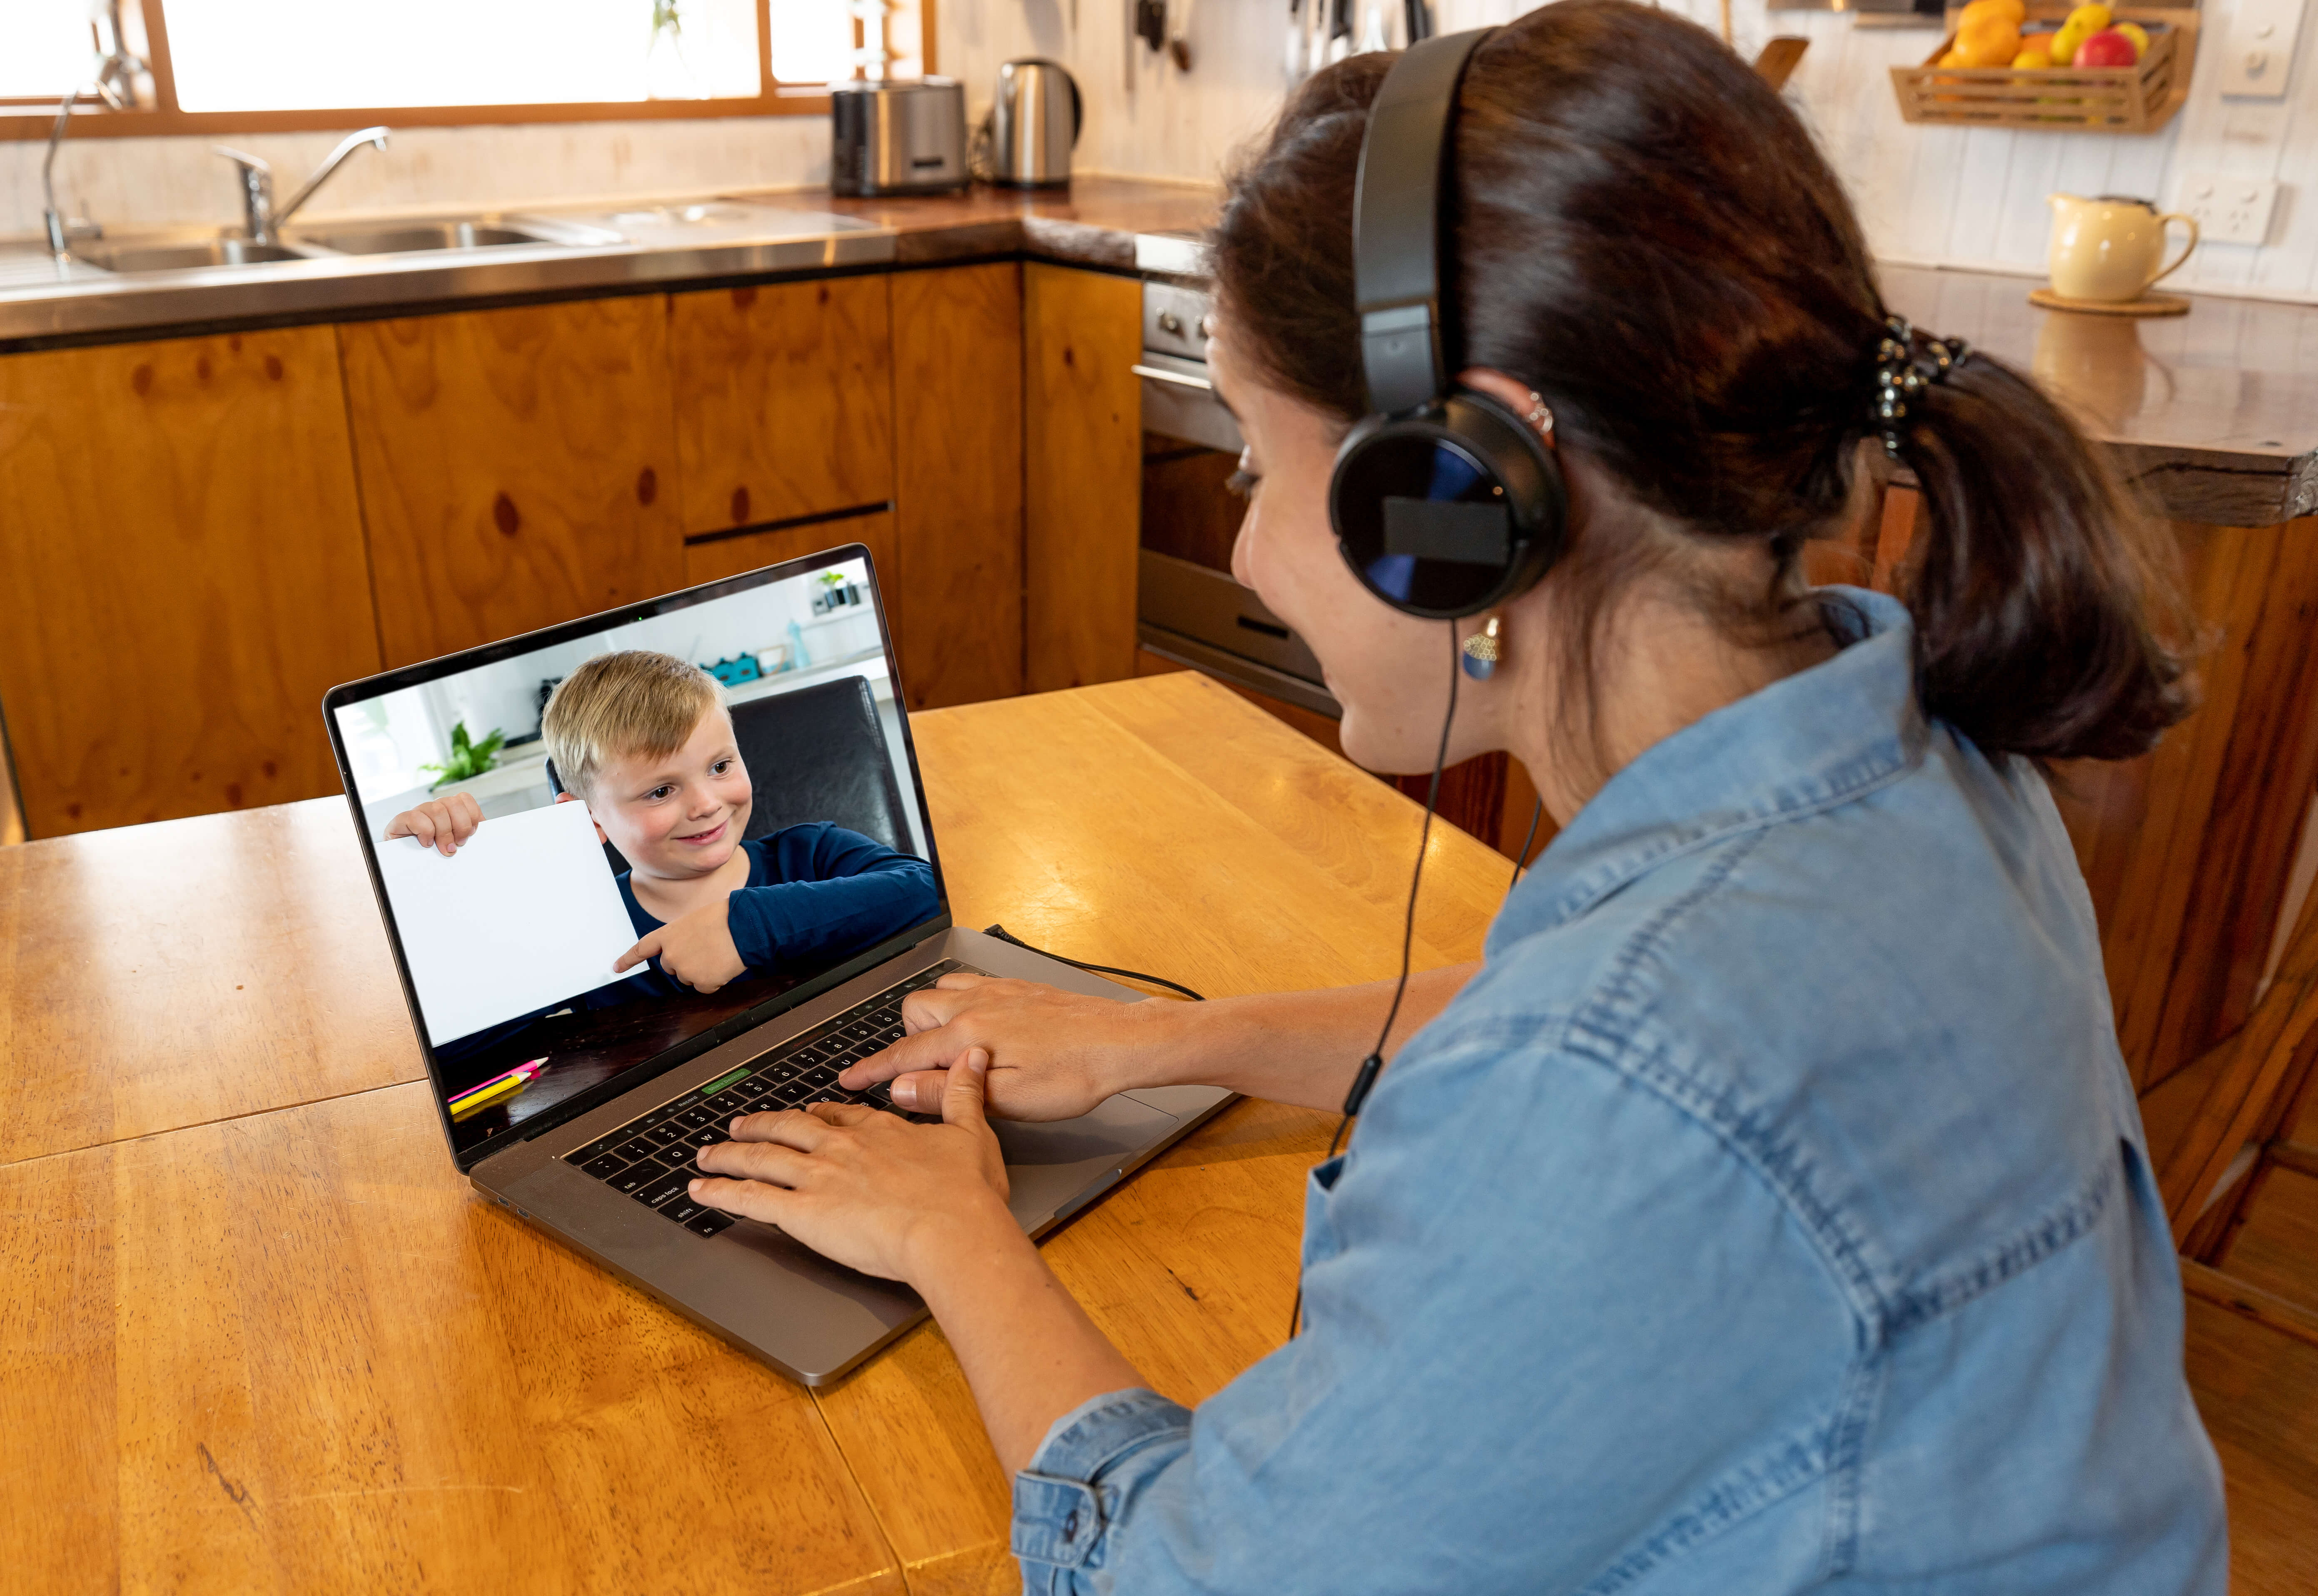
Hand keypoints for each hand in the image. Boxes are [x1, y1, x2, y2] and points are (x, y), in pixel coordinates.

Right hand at [384, 792, 482, 855]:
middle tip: (459, 844)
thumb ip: (466, 836)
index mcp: (447, 810)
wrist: (403, 865)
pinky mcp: (401, 821)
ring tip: (445, 848)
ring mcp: (417, 813)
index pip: (464, 798)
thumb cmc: (433, 856)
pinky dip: (425, 832)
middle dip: (460, 825)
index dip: (472, 814)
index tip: (472, 833)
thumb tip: (486, 834)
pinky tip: (426, 843)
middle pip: (452, 802)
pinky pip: (415, 817)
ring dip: (444, 832)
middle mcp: (432, 808)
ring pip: (437, 809)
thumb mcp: (455, 844)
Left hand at [617, 897, 745, 991]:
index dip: (628, 959)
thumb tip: (687, 952)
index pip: (641, 948)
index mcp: (667, 934)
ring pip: (690, 977)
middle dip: (686, 960)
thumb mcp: (694, 920)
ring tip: (718, 952)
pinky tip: (723, 964)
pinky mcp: (702, 983)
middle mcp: (671, 954)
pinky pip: (706, 987)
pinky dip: (715, 979)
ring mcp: (685, 970)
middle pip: (672, 966)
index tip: (615, 968)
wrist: (744, 925)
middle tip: (707, 947)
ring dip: (703, 969)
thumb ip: (681, 937)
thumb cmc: (725, 917)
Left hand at [691, 1050, 1014, 1282]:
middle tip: (739, 1127)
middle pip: (788, 1130)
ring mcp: (818, 1177)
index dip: (818, 1117)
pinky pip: (751, 1198)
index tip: (807, 1116)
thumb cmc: (966, 1194)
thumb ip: (964, 1093)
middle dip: (760, 1127)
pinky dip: (721, 1192)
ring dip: (729, 1155)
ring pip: (761, 1158)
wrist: (951, 1232)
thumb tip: (973, 1055)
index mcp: (879, 1131)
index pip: (838, 1117)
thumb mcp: (973, 1132)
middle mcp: (842, 1148)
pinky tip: (702, 1191)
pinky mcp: (802, 1212)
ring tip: (707, 1155)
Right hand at [838, 973, 1176, 1119]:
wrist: (1119, 1042)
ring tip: (954, 1049)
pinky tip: (982, 1026)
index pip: (905, 1054)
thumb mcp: (1010, 1100)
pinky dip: (962, 1003)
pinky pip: (970, 984)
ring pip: (940, 991)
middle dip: (908, 1039)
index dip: (872, 1071)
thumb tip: (900, 1089)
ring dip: (935, 1018)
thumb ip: (947, 1093)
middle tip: (926, 1069)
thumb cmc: (1074, 1075)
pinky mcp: (1016, 987)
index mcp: (969, 1035)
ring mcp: (997, 990)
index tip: (848, 1081)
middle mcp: (977, 1004)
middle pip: (914, 1009)